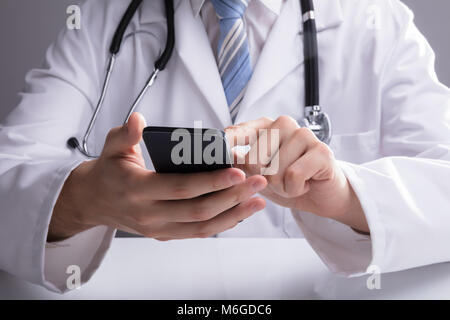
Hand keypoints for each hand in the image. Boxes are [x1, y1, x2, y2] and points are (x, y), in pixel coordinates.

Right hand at [48, 113, 266, 241]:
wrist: (94, 202)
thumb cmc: (109, 171)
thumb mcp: (111, 147)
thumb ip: (125, 134)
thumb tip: (139, 120)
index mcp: (137, 189)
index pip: (180, 188)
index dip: (210, 181)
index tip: (237, 171)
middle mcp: (148, 214)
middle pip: (198, 210)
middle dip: (232, 197)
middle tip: (258, 182)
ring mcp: (157, 229)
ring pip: (202, 227)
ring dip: (233, 215)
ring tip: (258, 200)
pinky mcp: (165, 234)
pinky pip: (198, 233)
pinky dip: (221, 224)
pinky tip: (241, 211)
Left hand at [225, 116, 368, 232]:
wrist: (322, 195)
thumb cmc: (288, 181)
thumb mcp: (257, 173)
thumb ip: (239, 162)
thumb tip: (218, 154)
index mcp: (265, 126)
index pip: (237, 134)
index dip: (225, 147)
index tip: (216, 155)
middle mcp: (283, 124)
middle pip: (252, 160)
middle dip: (263, 181)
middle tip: (280, 179)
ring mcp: (304, 134)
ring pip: (273, 171)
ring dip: (281, 187)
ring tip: (293, 182)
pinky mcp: (321, 150)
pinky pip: (292, 176)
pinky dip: (294, 189)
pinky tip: (305, 184)